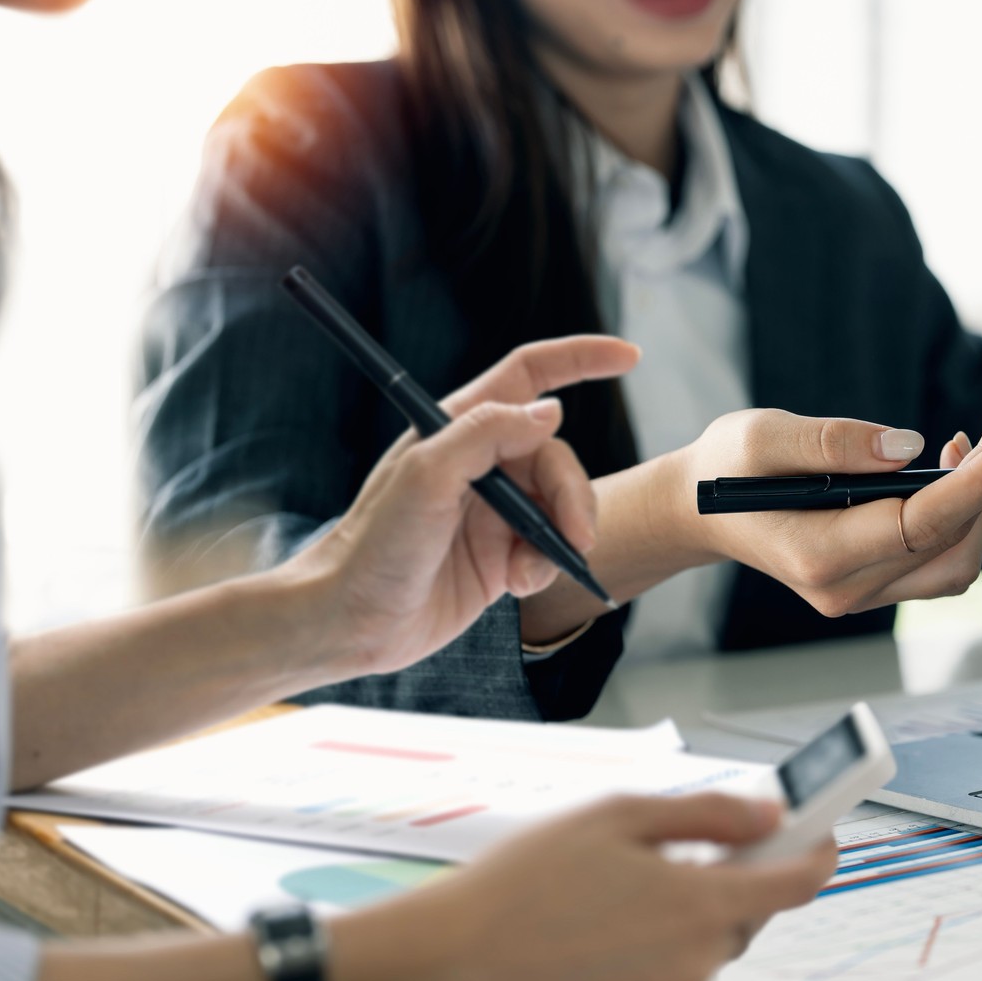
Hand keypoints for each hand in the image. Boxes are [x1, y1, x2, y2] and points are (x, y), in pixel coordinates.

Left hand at [284, 336, 638, 679]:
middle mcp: (483, 463)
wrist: (352, 623)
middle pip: (558, 456)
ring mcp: (495, 511)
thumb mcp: (426, 477)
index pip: (530, 374)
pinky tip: (517, 587)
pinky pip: (550, 550)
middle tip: (575, 538)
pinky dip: (546, 567)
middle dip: (575, 496)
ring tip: (532, 571)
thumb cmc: (374, 545)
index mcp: (461, 428)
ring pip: (563, 506)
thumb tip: (551, 410)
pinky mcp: (502, 556)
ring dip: (563, 537)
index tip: (629, 357)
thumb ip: (486, 433)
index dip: (580, 359)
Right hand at [330, 794, 836, 980]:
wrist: (460, 955)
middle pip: (756, 907)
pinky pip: (682, 959)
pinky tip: (621, 905)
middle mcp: (697, 956)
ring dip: (703, 899)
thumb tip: (769, 813)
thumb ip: (706, 813)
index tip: (822, 824)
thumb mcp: (620, 815)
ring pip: (716, 933)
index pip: (797, 880)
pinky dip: (671, 928)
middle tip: (712, 832)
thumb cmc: (530, 879)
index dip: (819, 848)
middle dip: (746, 868)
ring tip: (642, 867)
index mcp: (700, 903)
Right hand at [668, 397, 981, 617]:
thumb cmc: (728, 468)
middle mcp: (848, 588)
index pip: (920, 526)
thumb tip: (910, 449)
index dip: (977, 484)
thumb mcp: (763, 436)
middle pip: (953, 542)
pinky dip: (964, 512)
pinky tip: (955, 465)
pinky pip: (941, 557)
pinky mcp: (878, 582)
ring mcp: (865, 592)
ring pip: (958, 558)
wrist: (704, 510)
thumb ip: (833, 442)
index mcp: (819, 555)